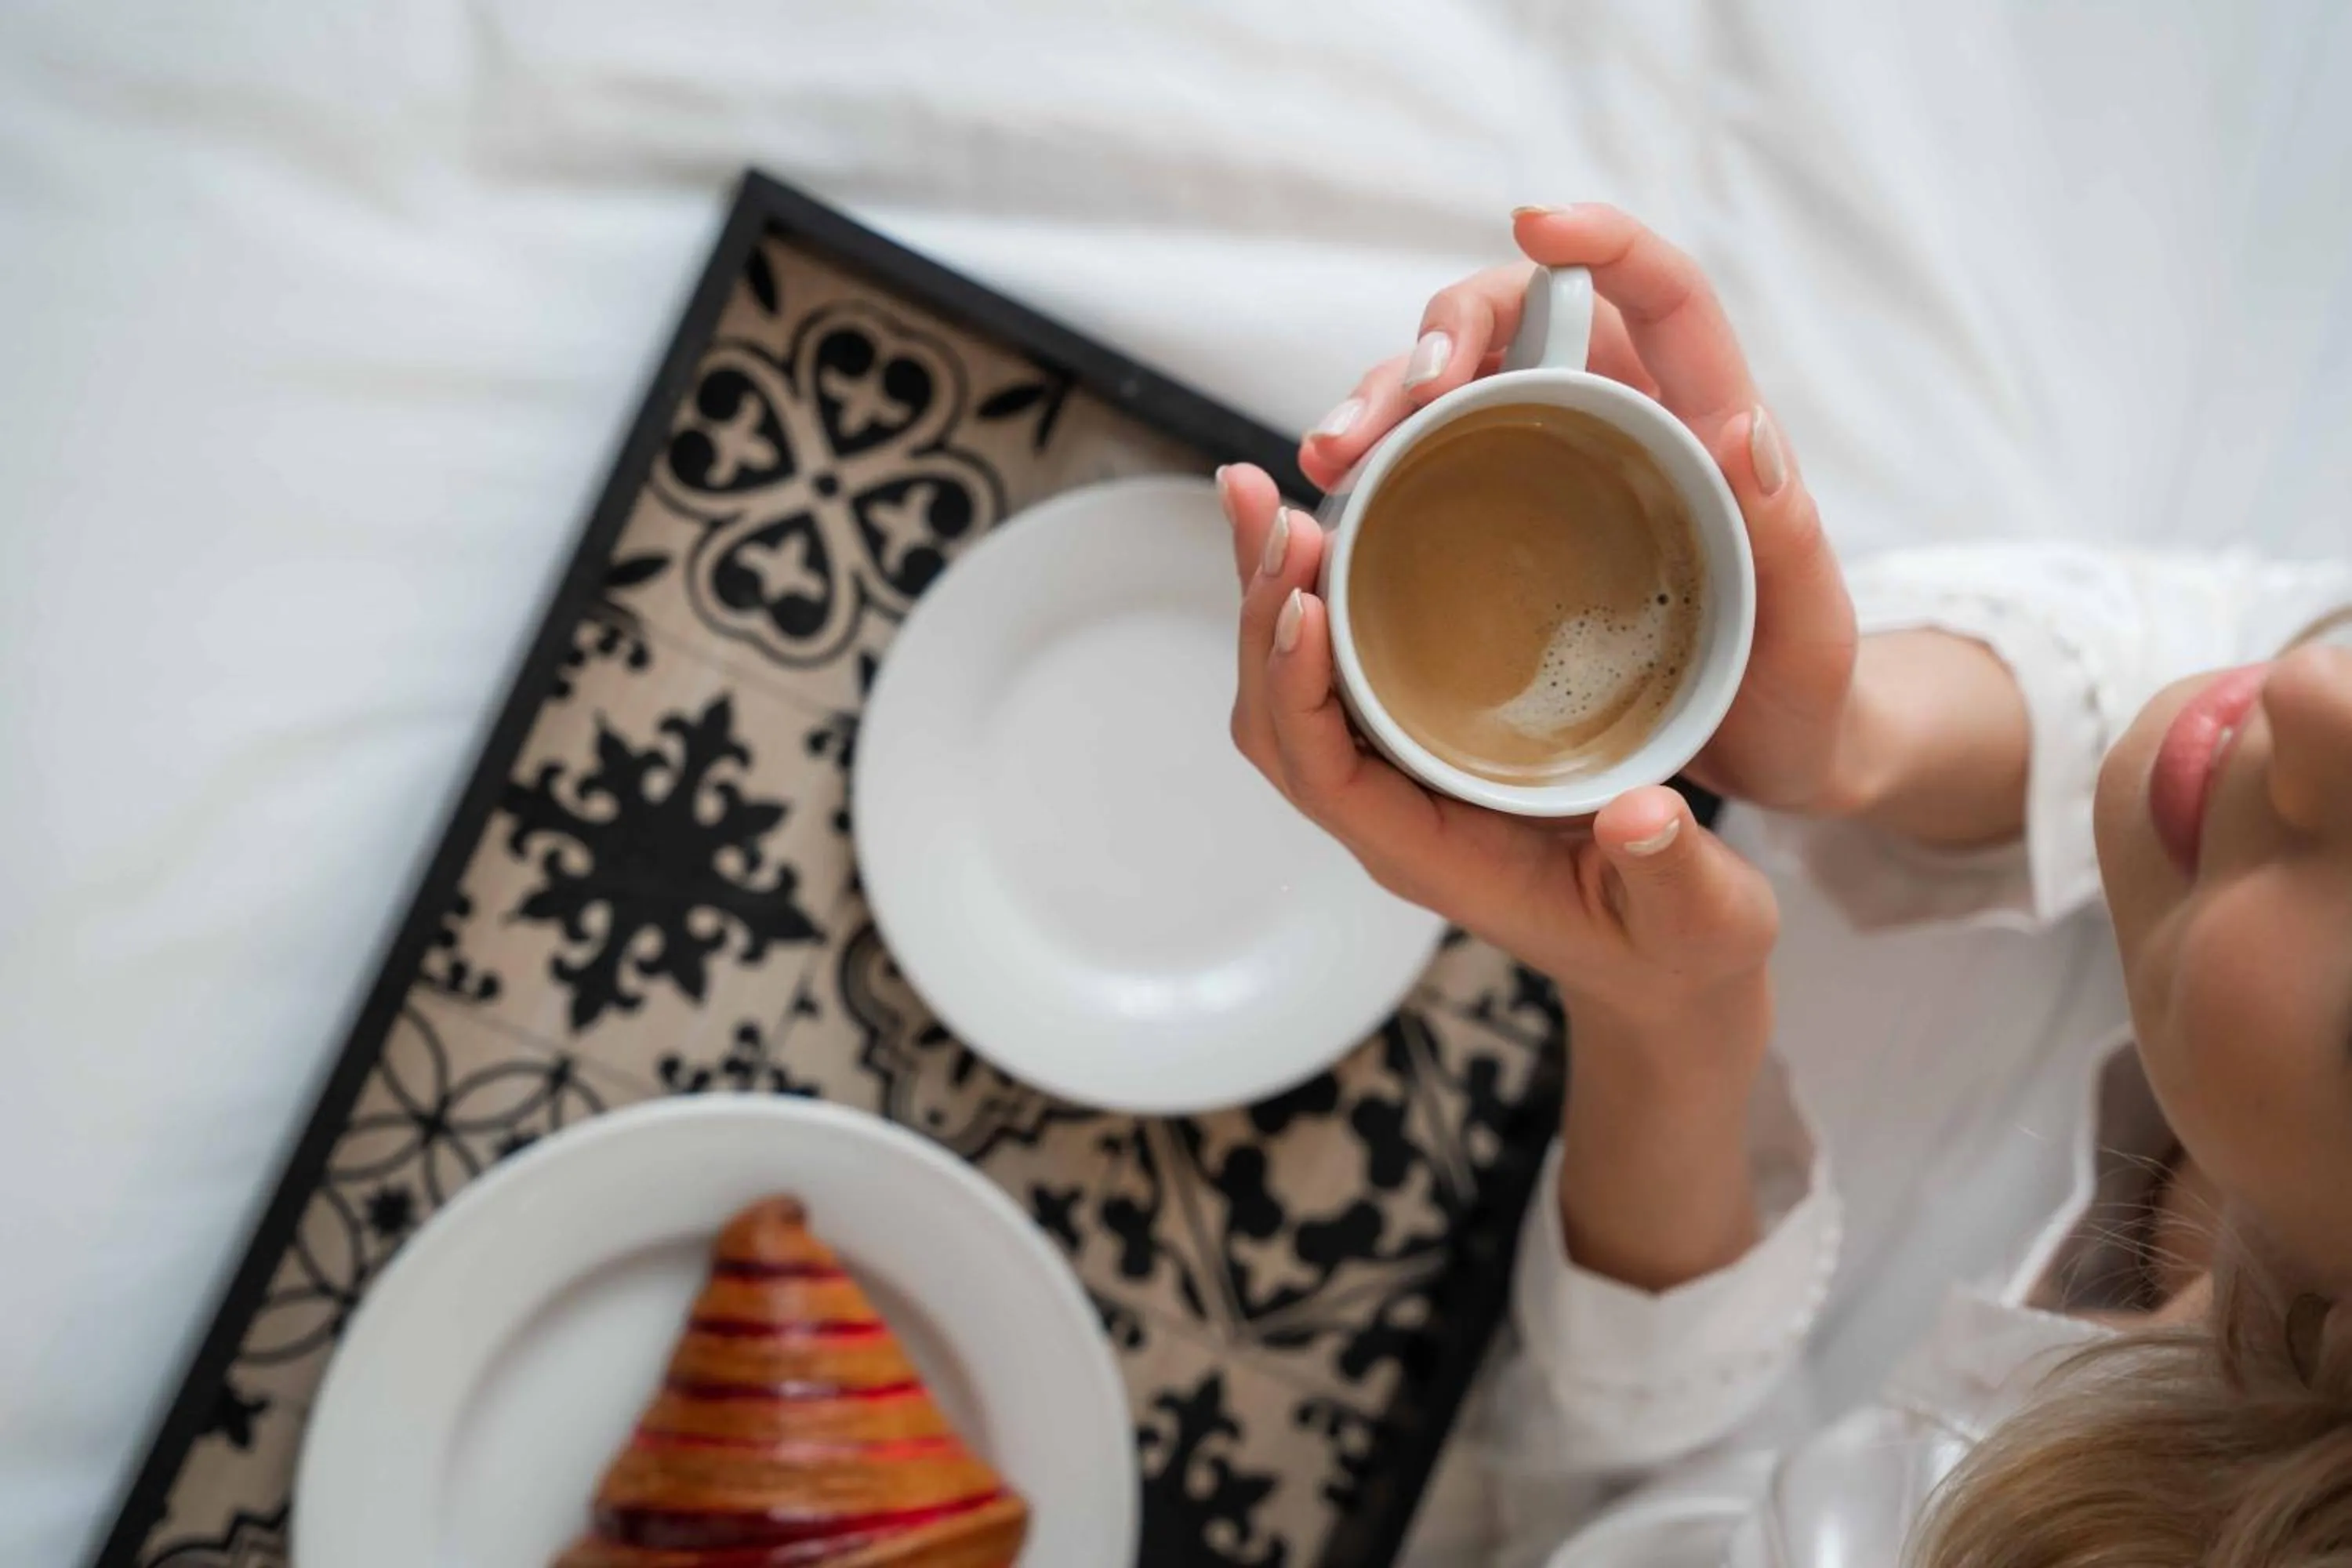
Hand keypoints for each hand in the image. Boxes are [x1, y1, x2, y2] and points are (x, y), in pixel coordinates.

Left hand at [1218, 465, 1778, 1029]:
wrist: (1669, 970)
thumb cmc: (1679, 947)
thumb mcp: (1703, 916)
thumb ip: (1673, 871)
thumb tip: (1644, 816)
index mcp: (1437, 859)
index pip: (1328, 776)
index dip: (1299, 688)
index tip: (1303, 599)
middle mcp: (1394, 816)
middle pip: (1278, 717)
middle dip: (1259, 611)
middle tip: (1258, 499)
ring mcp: (1396, 780)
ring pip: (1293, 686)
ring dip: (1270, 590)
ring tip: (1257, 488)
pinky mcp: (1417, 745)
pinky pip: (1335, 670)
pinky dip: (1314, 594)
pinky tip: (1321, 520)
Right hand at [1298, 205, 1862, 815]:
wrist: (1762, 753)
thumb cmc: (1798, 688)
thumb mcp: (1807, 628)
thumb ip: (1787, 534)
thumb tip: (1748, 426)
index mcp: (1702, 418)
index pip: (1659, 291)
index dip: (1603, 240)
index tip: (1535, 221)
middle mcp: (1619, 417)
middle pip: (1514, 325)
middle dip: (1433, 342)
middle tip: (1388, 411)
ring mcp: (1548, 464)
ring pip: (1450, 391)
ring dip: (1376, 404)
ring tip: (1327, 460)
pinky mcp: (1498, 520)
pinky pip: (1422, 468)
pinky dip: (1369, 473)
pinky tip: (1327, 511)